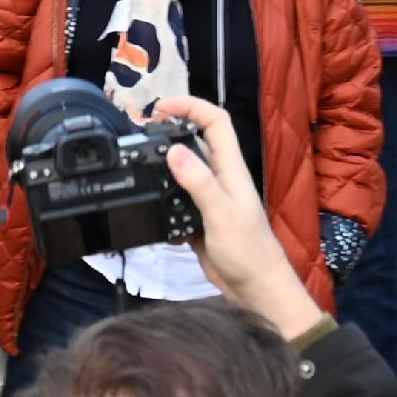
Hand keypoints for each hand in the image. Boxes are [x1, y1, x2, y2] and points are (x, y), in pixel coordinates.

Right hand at [164, 93, 323, 339]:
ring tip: (139, 167)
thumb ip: (199, 183)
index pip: (215, 123)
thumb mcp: (221, 214)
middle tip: (141, 134)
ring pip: (184, 171)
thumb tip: (174, 150)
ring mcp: (210, 200)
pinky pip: (178, 201)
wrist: (257, 290)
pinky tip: (150, 209)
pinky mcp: (200, 220)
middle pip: (196, 141)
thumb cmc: (248, 252)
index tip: (160, 108)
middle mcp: (221, 179)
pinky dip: (163, 200)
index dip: (190, 106)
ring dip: (163, 165)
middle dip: (170, 131)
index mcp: (231, 171)